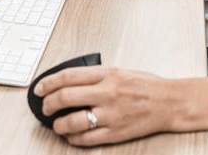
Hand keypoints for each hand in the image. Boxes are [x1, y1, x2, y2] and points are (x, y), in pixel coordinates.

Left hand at [34, 65, 172, 145]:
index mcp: (107, 74)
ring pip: (72, 121)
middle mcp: (107, 93)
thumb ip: (96, 75)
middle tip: (44, 107)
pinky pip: (86, 138)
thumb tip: (69, 81)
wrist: (168, 102)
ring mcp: (110, 114)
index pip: (68, 76)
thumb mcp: (119, 70)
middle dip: (48, 104)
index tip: (39, 88)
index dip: (48, 83)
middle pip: (65, 97)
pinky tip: (70, 135)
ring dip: (58, 125)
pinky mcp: (115, 132)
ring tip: (56, 124)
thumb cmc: (146, 85)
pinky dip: (73, 138)